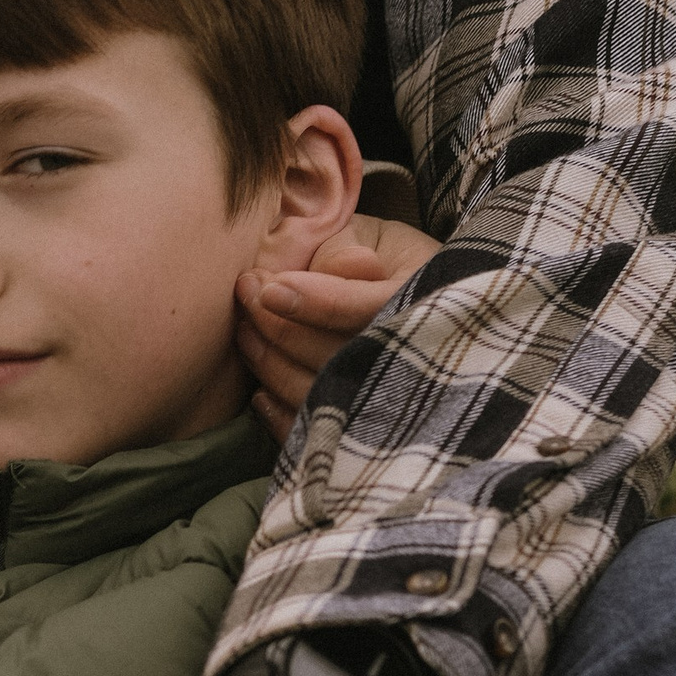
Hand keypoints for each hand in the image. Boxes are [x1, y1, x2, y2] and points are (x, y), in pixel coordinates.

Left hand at [237, 214, 440, 442]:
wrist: (416, 301)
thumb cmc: (385, 262)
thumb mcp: (375, 241)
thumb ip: (345, 252)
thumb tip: (326, 273)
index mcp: (430, 306)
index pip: (370, 311)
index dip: (319, 302)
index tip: (269, 289)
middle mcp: (417, 362)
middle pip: (338, 358)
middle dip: (280, 328)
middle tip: (247, 290)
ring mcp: (391, 406)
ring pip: (318, 397)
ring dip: (269, 363)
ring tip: (245, 327)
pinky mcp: (361, 432)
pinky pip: (315, 434)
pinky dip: (279, 415)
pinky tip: (259, 390)